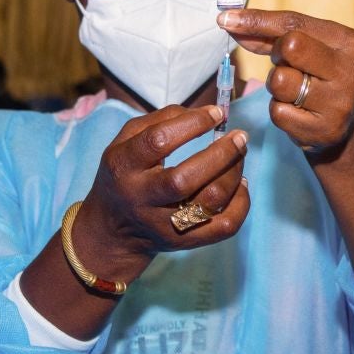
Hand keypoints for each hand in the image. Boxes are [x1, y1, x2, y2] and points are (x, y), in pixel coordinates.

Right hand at [73, 105, 249, 281]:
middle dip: (222, 153)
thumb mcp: (126, 140)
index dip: (193, 123)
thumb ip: (161, 119)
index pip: (158, 141)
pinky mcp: (184, 242)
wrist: (112, 230)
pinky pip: (224, 226)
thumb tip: (205, 112)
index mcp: (124, 166)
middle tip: (240, 137)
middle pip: (185, 178)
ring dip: (234, 173)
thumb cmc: (125, 173)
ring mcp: (163, 224)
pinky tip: (240, 185)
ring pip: (209, 201)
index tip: (217, 113)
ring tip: (239, 155)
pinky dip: (241, 203)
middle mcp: (141, 198)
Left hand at [218, 8, 353, 153]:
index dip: (256, 20)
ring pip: (279, 81)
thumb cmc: (322, 79)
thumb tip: (229, 22)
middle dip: (277, 54)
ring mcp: (339, 103)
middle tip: (286, 64)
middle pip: (290, 46)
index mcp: (349, 42)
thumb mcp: (310, 51)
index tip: (225, 18)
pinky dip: (280, 111)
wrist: (349, 129)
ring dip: (276, 85)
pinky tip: (298, 113)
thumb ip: (272, 35)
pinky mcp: (325, 130)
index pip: (294, 23)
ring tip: (294, 91)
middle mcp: (349, 71)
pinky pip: (278, 112)